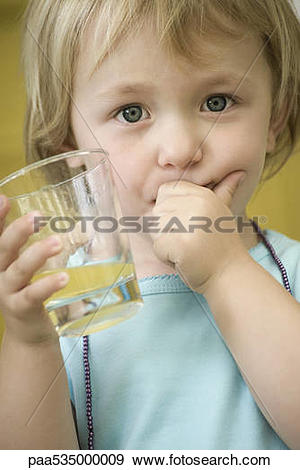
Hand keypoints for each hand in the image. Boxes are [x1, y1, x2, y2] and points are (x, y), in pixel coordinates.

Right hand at [0, 195, 68, 344]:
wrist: (25, 332)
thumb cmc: (26, 292)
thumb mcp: (23, 266)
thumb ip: (28, 245)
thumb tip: (46, 219)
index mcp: (0, 260)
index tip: (4, 199)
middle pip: (2, 249)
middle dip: (18, 231)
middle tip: (37, 215)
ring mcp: (7, 292)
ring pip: (18, 270)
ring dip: (36, 254)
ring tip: (56, 242)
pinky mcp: (21, 309)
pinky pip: (33, 295)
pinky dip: (47, 285)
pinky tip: (64, 277)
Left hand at [149, 171, 248, 293]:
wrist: (231, 276)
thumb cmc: (222, 247)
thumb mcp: (222, 213)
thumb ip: (224, 192)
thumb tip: (239, 172)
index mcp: (204, 195)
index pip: (165, 190)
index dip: (169, 209)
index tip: (186, 224)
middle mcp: (198, 204)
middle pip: (158, 210)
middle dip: (166, 229)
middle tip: (189, 240)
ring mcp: (190, 223)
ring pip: (156, 228)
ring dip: (166, 243)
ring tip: (187, 249)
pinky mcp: (181, 243)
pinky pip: (158, 246)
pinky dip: (167, 257)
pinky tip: (185, 260)